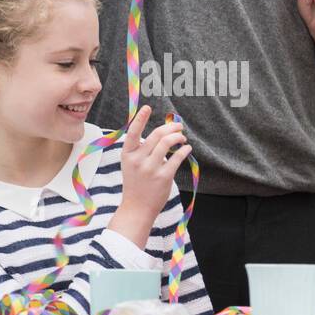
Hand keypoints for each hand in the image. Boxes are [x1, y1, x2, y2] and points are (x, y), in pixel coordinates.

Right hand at [108, 106, 190, 249]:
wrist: (137, 207)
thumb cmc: (137, 183)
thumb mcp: (132, 164)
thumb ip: (143, 149)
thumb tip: (163, 133)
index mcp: (127, 154)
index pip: (132, 132)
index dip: (140, 118)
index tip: (147, 107)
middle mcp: (137, 160)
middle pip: (156, 135)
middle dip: (170, 128)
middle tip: (179, 127)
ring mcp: (150, 168)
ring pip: (167, 143)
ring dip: (178, 138)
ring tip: (182, 139)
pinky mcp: (163, 176)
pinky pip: (177, 158)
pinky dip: (184, 150)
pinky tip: (187, 149)